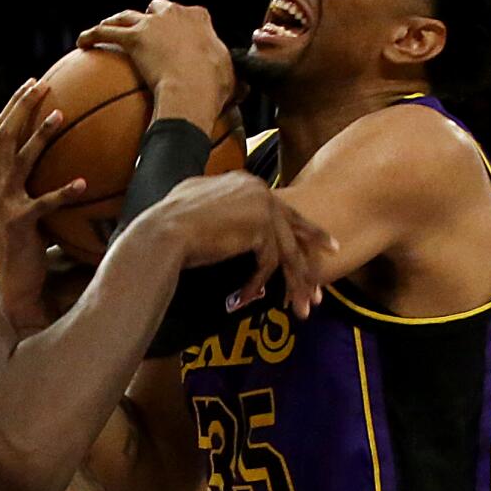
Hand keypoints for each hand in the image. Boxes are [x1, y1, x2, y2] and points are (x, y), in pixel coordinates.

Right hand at [0, 78, 87, 333]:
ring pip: (20, 160)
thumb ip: (31, 180)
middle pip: (3, 135)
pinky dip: (64, 191)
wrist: (16, 283)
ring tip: (60, 117)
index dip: (14, 105)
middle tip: (43, 85)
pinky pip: (44, 203)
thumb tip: (65, 153)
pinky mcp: (17, 224)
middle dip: (22, 106)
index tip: (33, 83)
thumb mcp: (23, 204)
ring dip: (40, 135)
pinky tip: (83, 183)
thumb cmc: (27, 242)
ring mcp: (1, 203)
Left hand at [78, 0, 233, 132]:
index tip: (174, 34)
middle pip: (156, 8)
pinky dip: (91, 35)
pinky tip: (81, 42)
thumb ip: (233, 79)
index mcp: (200, 19)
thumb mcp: (231, 81)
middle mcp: (175, 14)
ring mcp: (152, 23)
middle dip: (148, 17)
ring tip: (104, 29)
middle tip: (139, 31)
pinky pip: (105, 32)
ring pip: (126, 16)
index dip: (179, 23)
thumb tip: (243, 90)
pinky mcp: (132, 37)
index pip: (188, 14)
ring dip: (114, 21)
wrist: (192, 89)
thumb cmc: (213, 89)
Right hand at [139, 171, 336, 319]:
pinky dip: (257, 283)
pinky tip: (247, 297)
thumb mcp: (193, 203)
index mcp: (245, 182)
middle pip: (292, 225)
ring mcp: (262, 207)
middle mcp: (258, 190)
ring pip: (287, 250)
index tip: (316, 242)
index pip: (280, 207)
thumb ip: (214, 203)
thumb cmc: (168, 222)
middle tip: (327, 270)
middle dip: (312, 250)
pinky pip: (269, 262)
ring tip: (302, 307)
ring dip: (295, 282)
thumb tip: (213, 210)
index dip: (298, 227)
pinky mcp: (261, 227)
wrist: (163, 232)